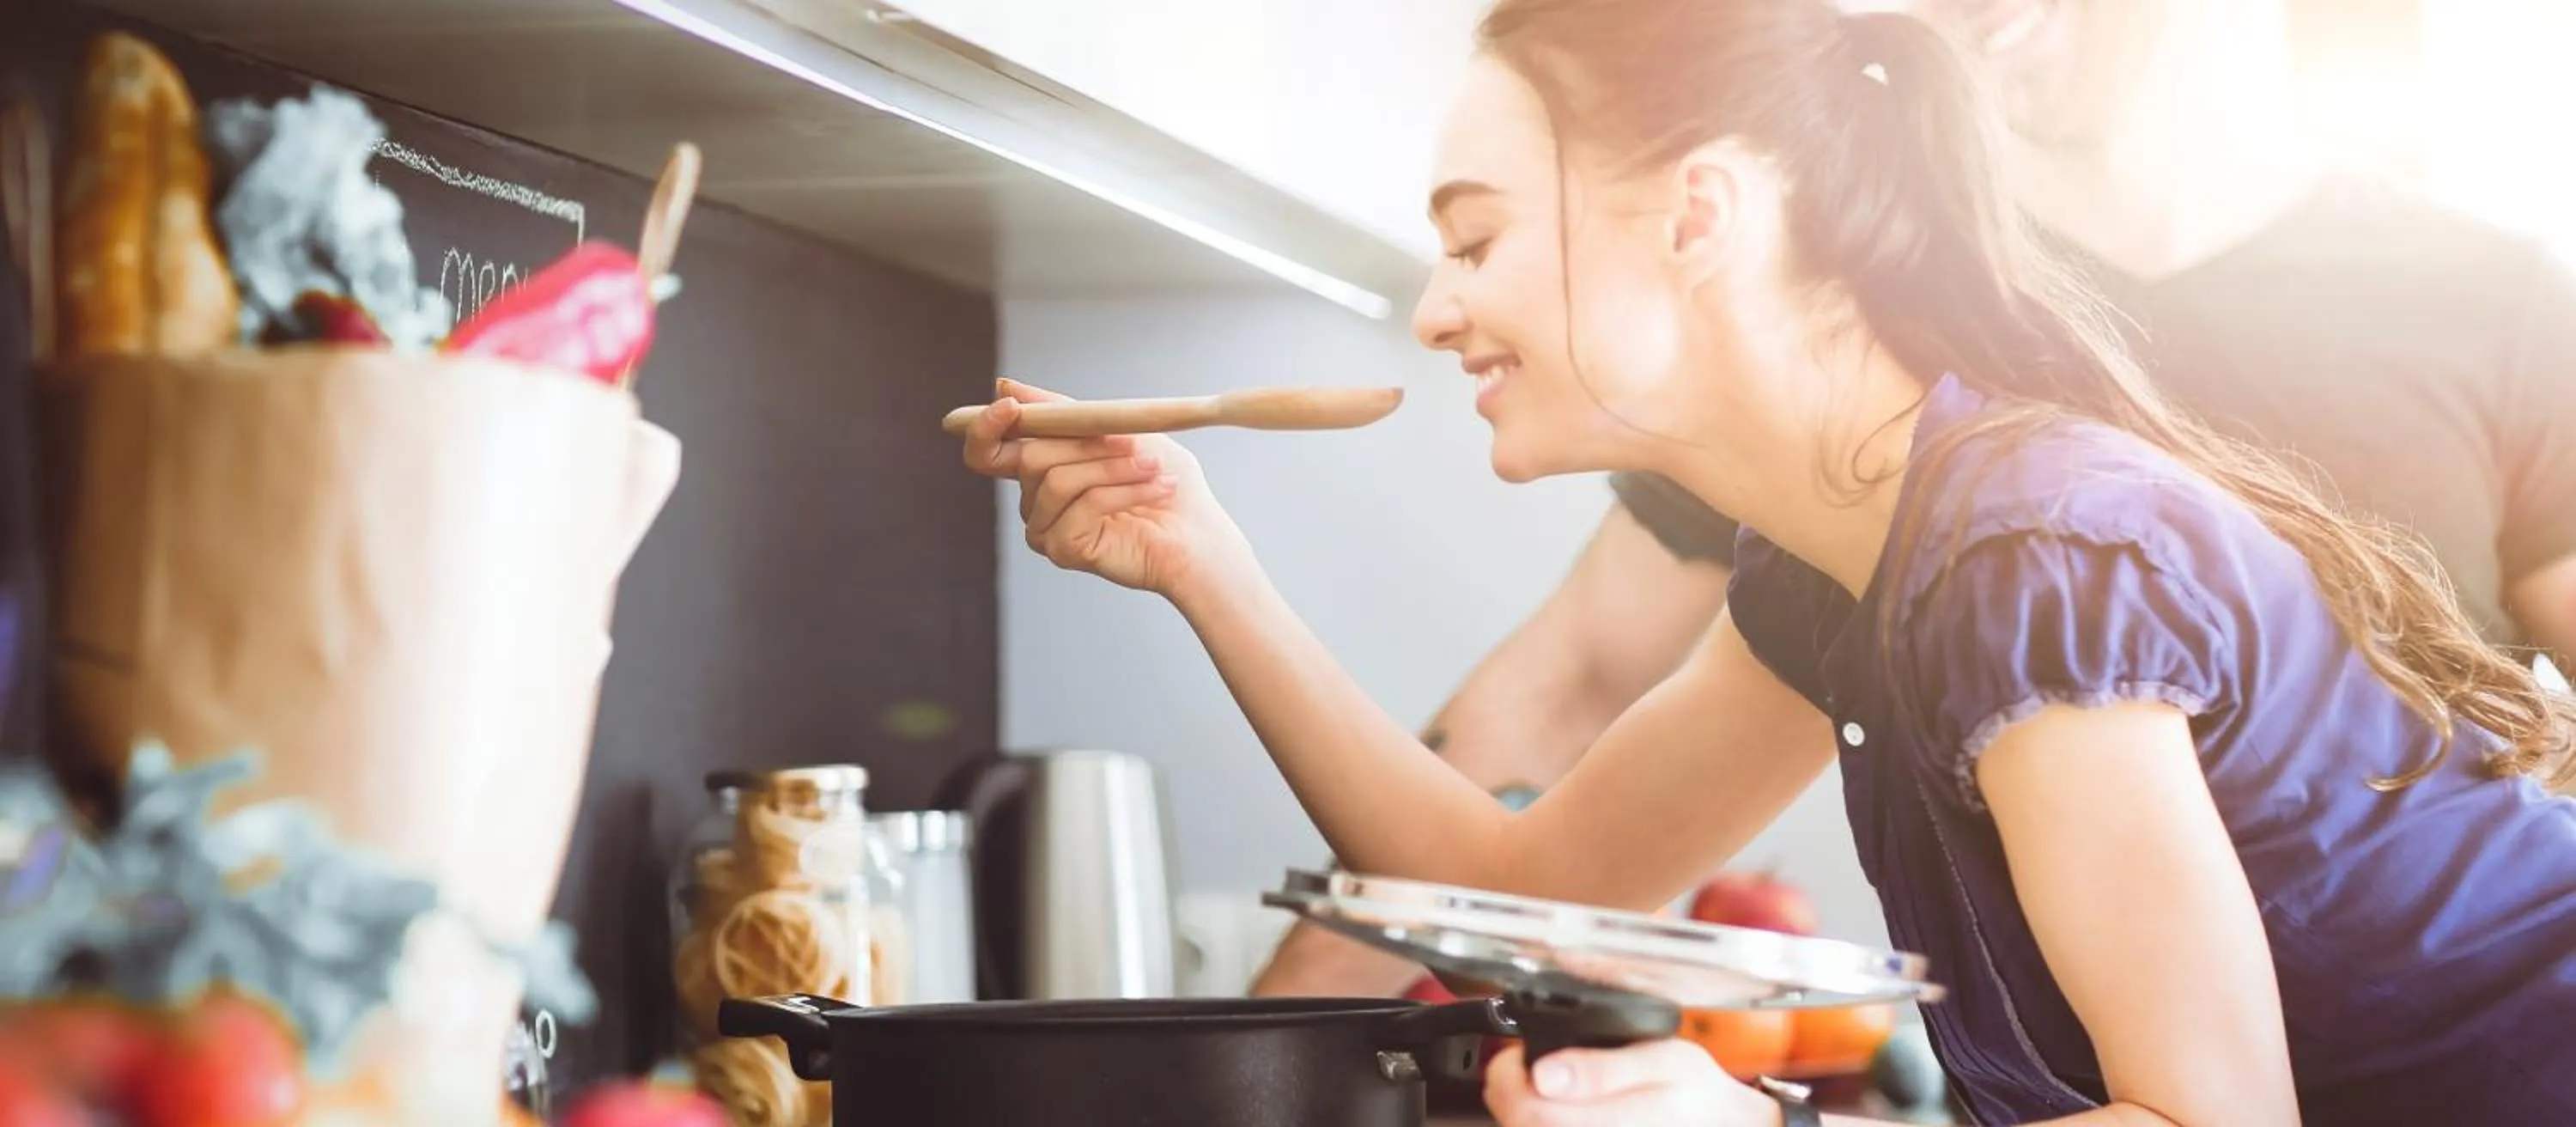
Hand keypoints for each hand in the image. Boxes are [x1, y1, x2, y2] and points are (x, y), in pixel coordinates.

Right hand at [961, 379, 1252, 598]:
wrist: (1198, 535)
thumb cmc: (1164, 478)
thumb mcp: (1116, 428)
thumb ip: (1062, 412)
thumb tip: (1003, 386)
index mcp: (1041, 469)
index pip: (986, 451)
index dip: (986, 427)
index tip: (1008, 406)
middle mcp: (1034, 501)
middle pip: (1029, 458)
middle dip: (1085, 443)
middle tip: (1134, 442)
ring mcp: (1045, 529)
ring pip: (1058, 481)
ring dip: (1112, 467)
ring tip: (1154, 468)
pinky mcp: (1064, 550)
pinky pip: (1083, 506)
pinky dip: (1125, 491)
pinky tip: (1158, 488)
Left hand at [1483, 1041, 1781, 1126]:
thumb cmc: (1703, 1100)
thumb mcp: (1666, 1061)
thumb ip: (1602, 1066)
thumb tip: (1545, 1072)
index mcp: (1608, 1123)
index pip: (1521, 1109)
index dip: (1504, 1078)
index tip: (1512, 1057)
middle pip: (1519, 1126)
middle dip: (1510, 1095)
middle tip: (1523, 1070)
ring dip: (1527, 1114)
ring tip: (1546, 1090)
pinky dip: (1546, 1122)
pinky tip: (1562, 1112)